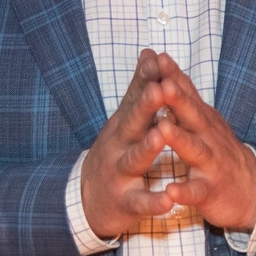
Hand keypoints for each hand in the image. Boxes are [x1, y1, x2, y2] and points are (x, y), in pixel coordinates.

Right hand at [81, 51, 177, 241]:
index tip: (157, 59)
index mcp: (124, 124)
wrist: (87, 201)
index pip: (135, 96)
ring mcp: (120, 173)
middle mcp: (119, 145)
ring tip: (160, 135)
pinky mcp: (126, 202)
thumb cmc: (116, 153)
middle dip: (146, 106)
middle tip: (159, 89)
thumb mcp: (125, 120)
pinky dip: (154, 202)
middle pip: (133, 123)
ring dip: (147, 148)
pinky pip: (141, 202)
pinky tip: (169, 200)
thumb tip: (150, 53)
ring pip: (135, 160)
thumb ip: (139, 89)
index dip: (146, 78)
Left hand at [144, 52, 255, 232]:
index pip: (187, 93)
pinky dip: (184, 192)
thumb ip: (186, 98)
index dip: (173, 75)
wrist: (252, 188)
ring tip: (162, 129)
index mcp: (202, 120)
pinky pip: (196, 191)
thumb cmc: (218, 151)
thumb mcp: (205, 122)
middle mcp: (208, 137)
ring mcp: (211, 163)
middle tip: (161, 83)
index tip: (156, 56)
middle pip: (192, 115)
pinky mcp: (210, 190)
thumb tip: (166, 69)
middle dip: (177, 99)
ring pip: (194, 149)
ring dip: (179, 139)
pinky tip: (171, 192)